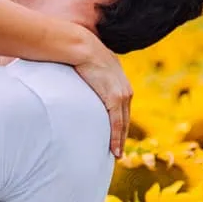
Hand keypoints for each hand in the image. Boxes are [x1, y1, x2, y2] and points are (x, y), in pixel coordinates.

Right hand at [74, 36, 131, 156]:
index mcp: (120, 82)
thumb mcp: (90, 65)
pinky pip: (116, 124)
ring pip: (123, 124)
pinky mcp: (114, 98)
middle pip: (126, 118)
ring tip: (116, 155)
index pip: (123, 107)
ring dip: (120, 141)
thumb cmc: (80, 53)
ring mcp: (122, 94)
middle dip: (123, 135)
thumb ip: (89, 75)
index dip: (121, 122)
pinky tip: (114, 150)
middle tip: (118, 151)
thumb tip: (77, 78)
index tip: (118, 134)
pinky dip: (116, 139)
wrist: (82, 46)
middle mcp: (126, 89)